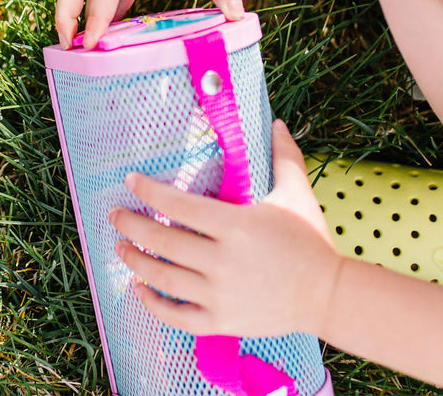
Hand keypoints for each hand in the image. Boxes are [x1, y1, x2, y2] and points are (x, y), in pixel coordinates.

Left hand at [108, 120, 342, 338]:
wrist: (329, 295)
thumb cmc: (310, 239)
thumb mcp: (297, 192)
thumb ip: (284, 155)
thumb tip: (277, 121)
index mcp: (236, 225)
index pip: (179, 206)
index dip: (149, 191)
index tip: (130, 180)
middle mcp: (223, 261)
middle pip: (163, 241)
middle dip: (131, 225)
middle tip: (113, 214)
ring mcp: (220, 295)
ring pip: (164, 278)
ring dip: (136, 261)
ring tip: (120, 247)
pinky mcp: (223, 322)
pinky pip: (178, 317)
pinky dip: (154, 305)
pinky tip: (140, 288)